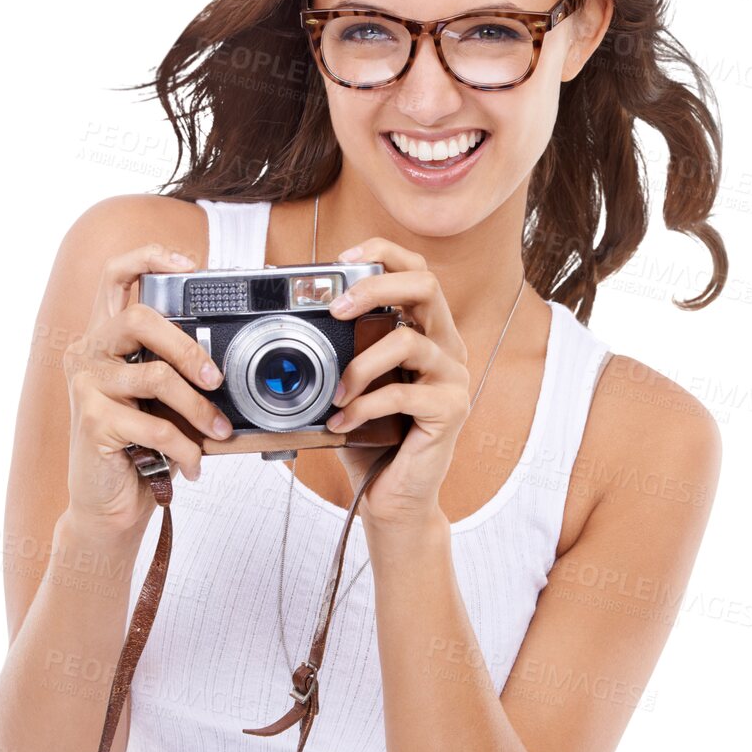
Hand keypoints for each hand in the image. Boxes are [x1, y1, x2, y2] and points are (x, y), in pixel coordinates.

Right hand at [62, 244, 233, 535]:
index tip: (187, 265)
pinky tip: (194, 465)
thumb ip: (178, 372)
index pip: (115, 277)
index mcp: (106, 338)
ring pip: (154, 376)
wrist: (108, 504)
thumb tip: (228, 363)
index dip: (148, 258)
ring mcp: (86, 386)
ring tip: (219, 431)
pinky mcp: (91, 421)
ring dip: (198, 408)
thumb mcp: (162, 401)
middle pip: (138, 319)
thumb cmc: (140, 448)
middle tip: (217, 378)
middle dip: (188, 347)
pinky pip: (153, 425)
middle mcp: (88, 353)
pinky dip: (185, 447)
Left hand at [322, 238, 469, 526]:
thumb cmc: (372, 439)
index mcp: (427, 331)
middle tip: (336, 309)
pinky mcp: (451, 410)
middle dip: (375, 288)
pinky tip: (343, 423)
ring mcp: (453, 377)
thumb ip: (344, 351)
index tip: (344, 259)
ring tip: (336, 393)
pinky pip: (403, 394)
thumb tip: (298, 323)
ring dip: (360, 365)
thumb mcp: (354, 384)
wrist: (393, 497)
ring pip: (408, 342)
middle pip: (426, 284)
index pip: (416, 270)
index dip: (383, 254)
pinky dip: (364, 406)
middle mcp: (447, 346)